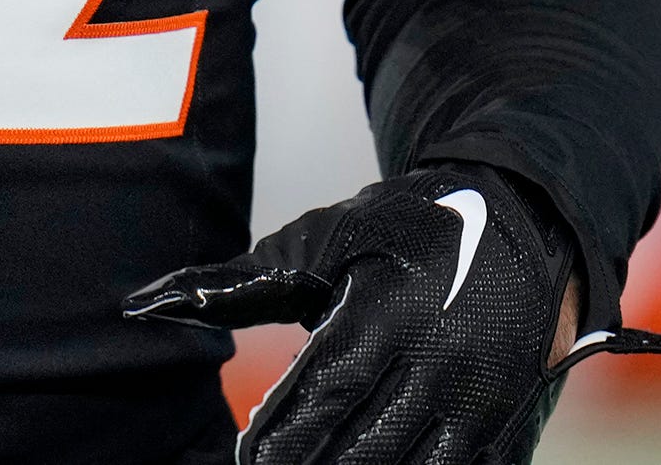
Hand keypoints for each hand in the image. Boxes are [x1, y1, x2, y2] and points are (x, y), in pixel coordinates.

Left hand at [126, 165, 575, 463]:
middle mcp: (436, 356)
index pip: (321, 395)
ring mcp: (474, 393)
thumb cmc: (402, 232)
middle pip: (359, 446)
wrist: (519, 220)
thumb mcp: (317, 245)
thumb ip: (234, 284)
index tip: (247, 459)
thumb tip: (141, 305)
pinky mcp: (497, 417)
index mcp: (386, 309)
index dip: (279, 439)